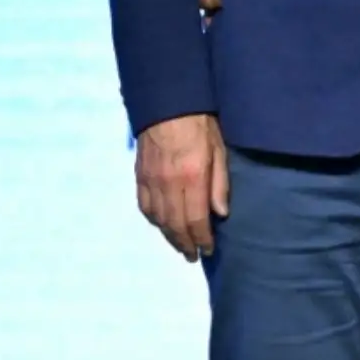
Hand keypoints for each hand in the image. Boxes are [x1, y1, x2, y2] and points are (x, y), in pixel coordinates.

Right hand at [135, 113, 228, 261]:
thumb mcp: (220, 148)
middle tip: (194, 256)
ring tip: (180, 245)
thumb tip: (220, 213)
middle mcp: (168, 183)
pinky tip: (162, 225)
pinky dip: (154, 220)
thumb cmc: (202, 122)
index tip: (208, 250)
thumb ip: (220, 183)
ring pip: (158, 219)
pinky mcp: (140, 176)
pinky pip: (145, 206)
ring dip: (169, 236)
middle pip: (175, 224)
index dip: (202, 238)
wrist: (168, 102)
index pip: (195, 219)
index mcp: (191, 176)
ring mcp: (150, 180)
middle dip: (185, 243)